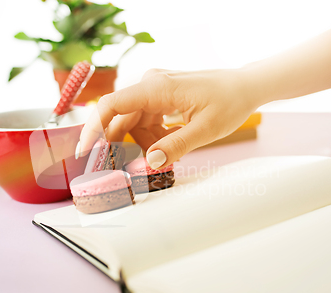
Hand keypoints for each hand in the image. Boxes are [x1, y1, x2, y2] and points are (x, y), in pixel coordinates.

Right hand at [77, 68, 262, 168]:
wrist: (245, 86)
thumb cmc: (230, 101)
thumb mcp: (205, 129)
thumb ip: (175, 146)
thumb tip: (149, 163)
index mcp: (157, 88)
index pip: (111, 106)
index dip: (93, 128)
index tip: (85, 151)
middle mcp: (151, 84)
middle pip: (120, 118)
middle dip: (122, 145)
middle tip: (124, 169)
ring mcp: (155, 89)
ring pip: (133, 122)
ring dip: (144, 143)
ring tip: (168, 156)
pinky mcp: (161, 96)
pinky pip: (146, 120)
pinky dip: (153, 137)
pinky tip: (170, 146)